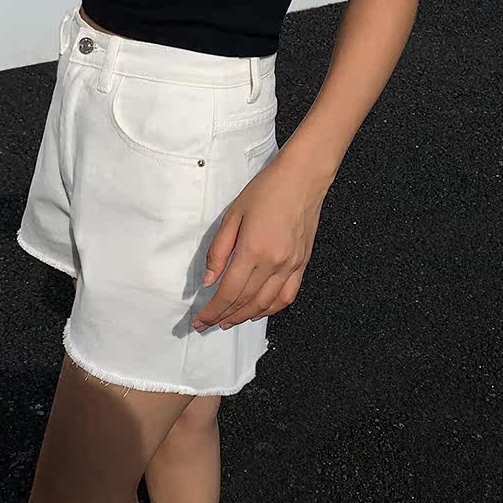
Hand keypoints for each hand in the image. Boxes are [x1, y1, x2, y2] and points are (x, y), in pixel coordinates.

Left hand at [191, 153, 326, 331]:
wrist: (303, 178)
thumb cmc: (267, 190)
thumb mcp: (233, 215)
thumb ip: (218, 251)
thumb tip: (208, 280)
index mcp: (253, 249)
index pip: (228, 292)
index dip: (212, 311)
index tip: (200, 320)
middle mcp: (274, 262)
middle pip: (245, 302)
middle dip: (223, 317)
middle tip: (208, 324)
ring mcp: (291, 265)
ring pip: (265, 304)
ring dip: (245, 317)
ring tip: (228, 321)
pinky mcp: (302, 263)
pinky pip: (287, 295)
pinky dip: (271, 309)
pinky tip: (258, 311)